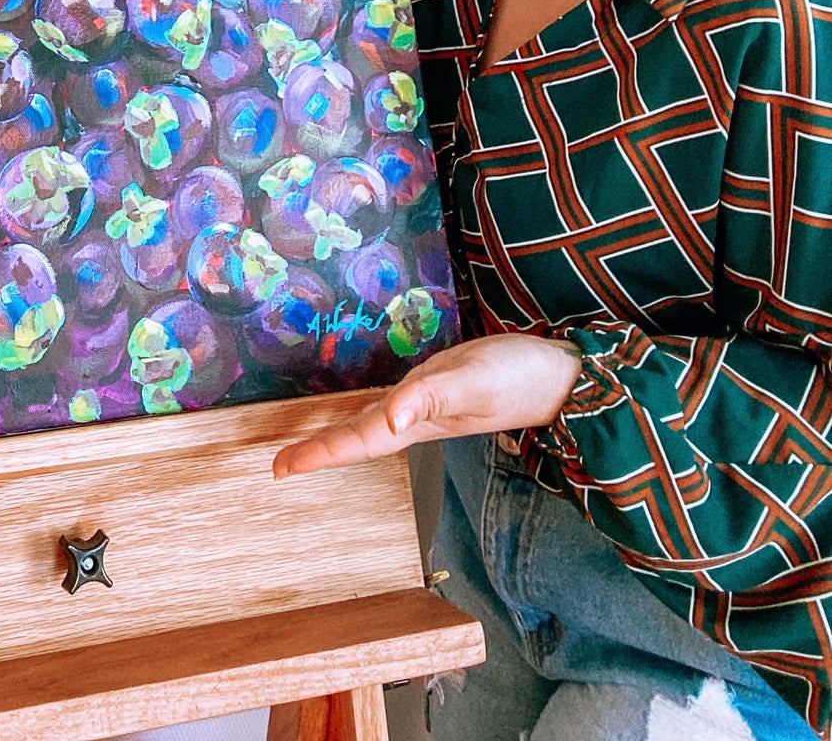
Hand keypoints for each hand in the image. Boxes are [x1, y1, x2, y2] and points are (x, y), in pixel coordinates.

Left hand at [272, 333, 581, 477]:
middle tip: (282, 464)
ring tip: (313, 444)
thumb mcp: (473, 382)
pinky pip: (396, 405)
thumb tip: (390, 417)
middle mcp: (419, 418)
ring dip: (343, 436)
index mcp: (418, 421)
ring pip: (375, 425)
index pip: (356, 440)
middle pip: (359, 438)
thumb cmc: (520, 377)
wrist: (567, 378)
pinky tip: (374, 411)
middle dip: (320, 451)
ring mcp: (432, 407)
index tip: (278, 469)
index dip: (317, 453)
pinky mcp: (445, 390)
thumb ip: (432, 398)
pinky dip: (373, 411)